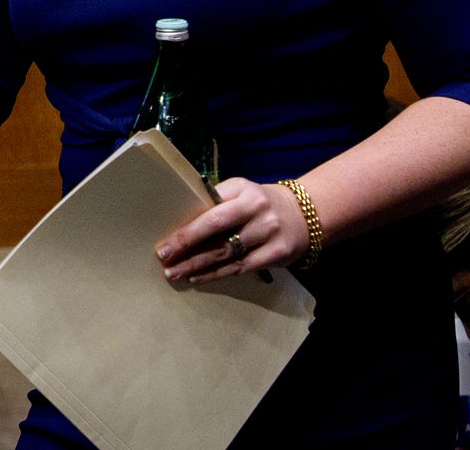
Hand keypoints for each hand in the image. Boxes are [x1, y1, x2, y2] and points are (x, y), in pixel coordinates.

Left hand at [155, 178, 310, 284]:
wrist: (304, 214)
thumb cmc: (260, 203)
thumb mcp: (241, 192)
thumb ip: (217, 202)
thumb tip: (180, 221)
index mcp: (243, 191)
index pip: (211, 211)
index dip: (187, 229)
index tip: (165, 242)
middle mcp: (257, 210)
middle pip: (217, 231)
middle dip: (187, 246)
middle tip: (164, 259)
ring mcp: (269, 232)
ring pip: (227, 253)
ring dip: (198, 265)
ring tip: (175, 273)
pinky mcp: (277, 253)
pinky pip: (241, 267)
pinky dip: (217, 274)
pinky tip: (199, 278)